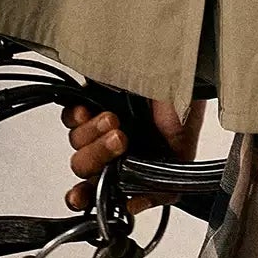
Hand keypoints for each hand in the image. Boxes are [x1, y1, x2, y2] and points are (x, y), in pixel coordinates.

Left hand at [62, 94, 205, 213]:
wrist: (174, 53)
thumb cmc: (186, 92)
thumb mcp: (183, 144)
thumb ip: (164, 182)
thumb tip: (137, 204)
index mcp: (140, 161)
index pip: (108, 189)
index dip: (90, 197)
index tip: (83, 197)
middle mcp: (118, 145)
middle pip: (88, 169)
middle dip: (98, 159)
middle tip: (119, 141)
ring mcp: (101, 123)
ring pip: (78, 145)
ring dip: (91, 137)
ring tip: (113, 118)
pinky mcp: (89, 99)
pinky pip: (71, 118)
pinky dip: (76, 117)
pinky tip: (90, 110)